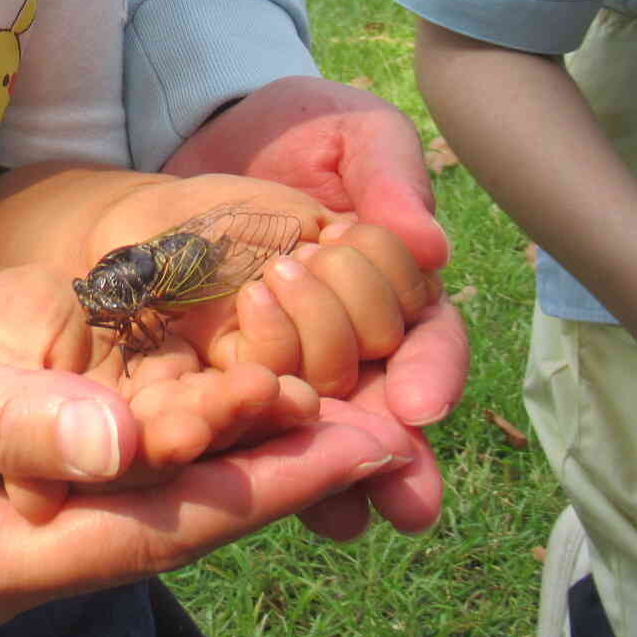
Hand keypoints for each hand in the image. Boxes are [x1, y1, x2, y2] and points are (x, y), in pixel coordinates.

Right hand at [0, 309, 405, 631]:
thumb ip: (15, 415)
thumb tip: (135, 441)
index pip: (152, 525)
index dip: (261, 479)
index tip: (353, 435)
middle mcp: (0, 578)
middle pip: (163, 531)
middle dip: (273, 478)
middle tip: (381, 429)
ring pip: (138, 518)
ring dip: (229, 470)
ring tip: (326, 422)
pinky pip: (96, 500)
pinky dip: (165, 462)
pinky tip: (212, 427)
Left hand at [160, 76, 466, 531]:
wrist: (205, 127)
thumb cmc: (301, 127)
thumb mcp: (353, 133)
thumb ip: (389, 179)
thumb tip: (426, 244)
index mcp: (400, 295)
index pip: (430, 345)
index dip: (430, 376)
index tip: (419, 404)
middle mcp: (357, 344)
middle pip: (385, 414)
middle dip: (395, 459)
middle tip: (400, 496)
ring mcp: (291, 365)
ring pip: (322, 434)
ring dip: (330, 470)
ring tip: (335, 509)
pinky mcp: (229, 371)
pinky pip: (246, 421)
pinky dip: (252, 451)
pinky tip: (251, 481)